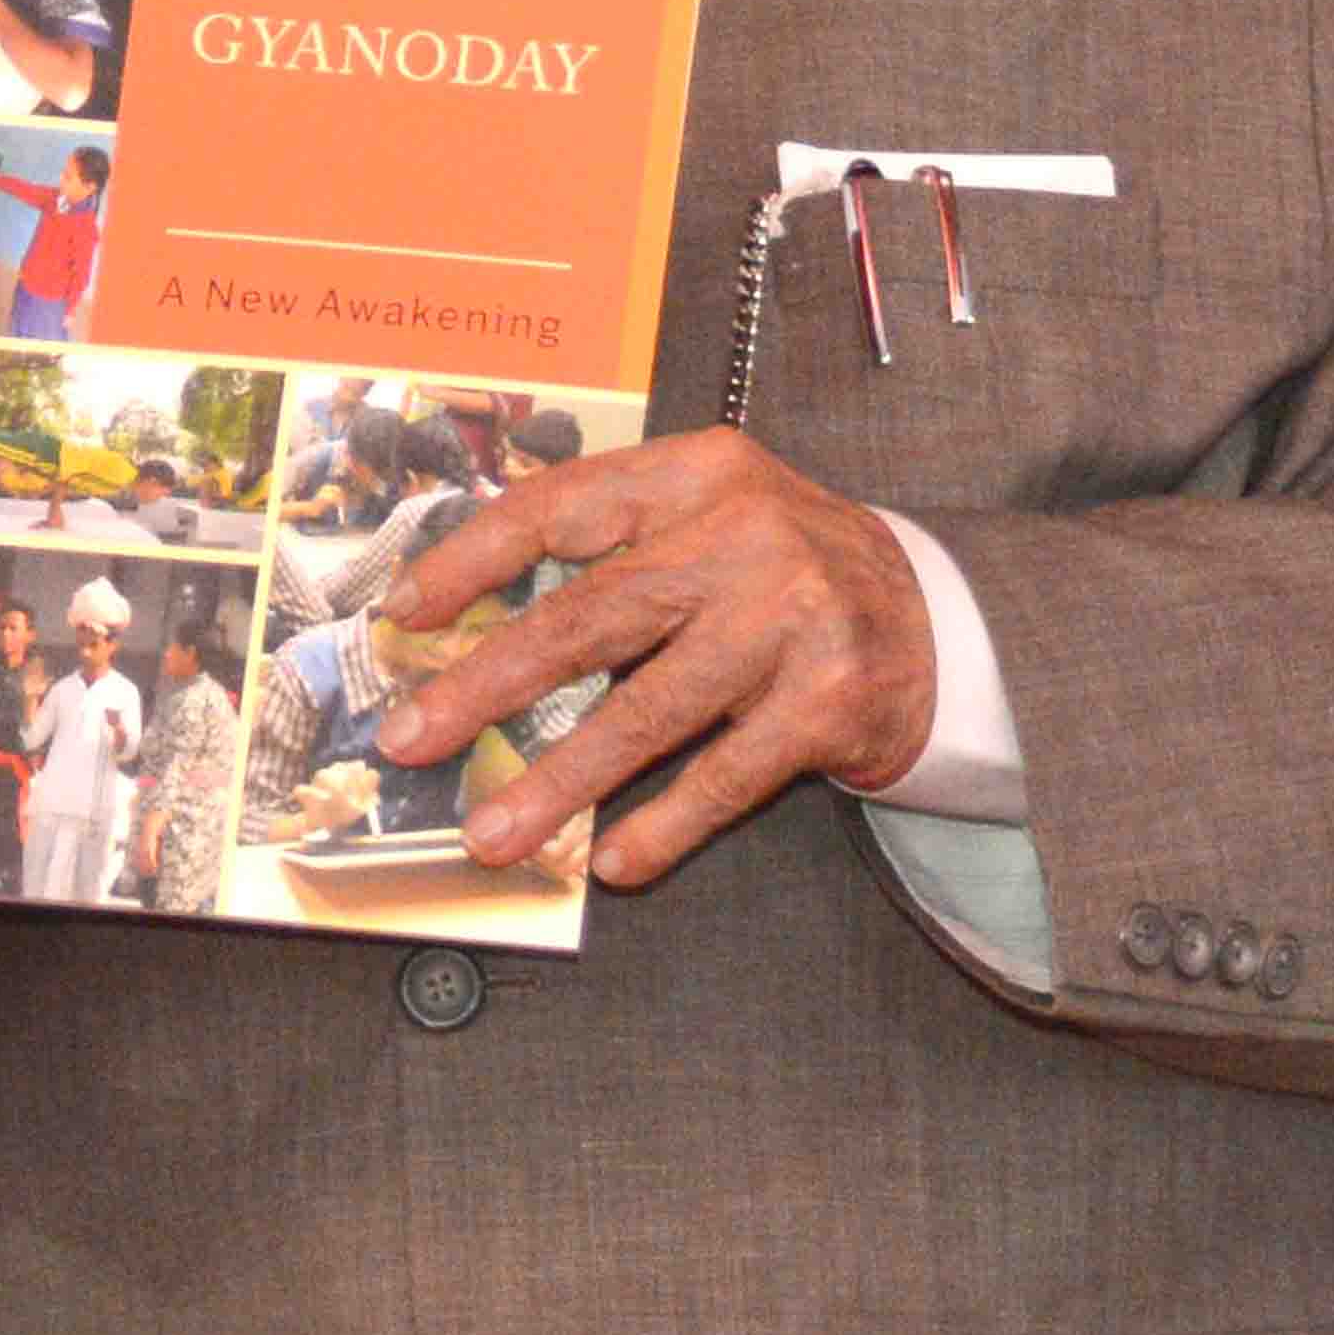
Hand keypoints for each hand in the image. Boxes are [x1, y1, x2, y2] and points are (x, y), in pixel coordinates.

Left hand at [370, 428, 932, 889]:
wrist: (930, 615)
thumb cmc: (783, 571)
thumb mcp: (708, 515)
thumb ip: (610, 547)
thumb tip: (465, 626)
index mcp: (696, 475)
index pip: (560, 507)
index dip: (471, 560)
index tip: (403, 613)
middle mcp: (743, 537)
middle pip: (589, 619)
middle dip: (485, 686)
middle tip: (412, 738)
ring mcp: (790, 621)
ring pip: (647, 712)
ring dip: (558, 781)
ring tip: (493, 833)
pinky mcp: (827, 703)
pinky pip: (724, 777)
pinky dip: (663, 824)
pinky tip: (612, 859)